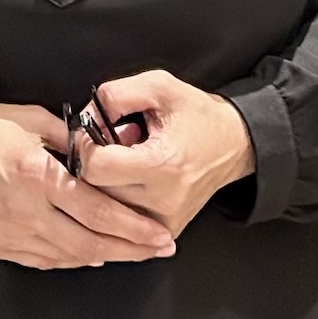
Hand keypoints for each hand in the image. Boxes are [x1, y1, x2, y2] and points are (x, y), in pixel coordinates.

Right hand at [0, 101, 176, 270]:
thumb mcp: (26, 118)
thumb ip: (68, 137)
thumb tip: (100, 150)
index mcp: (34, 174)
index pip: (96, 209)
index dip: (133, 226)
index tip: (160, 233)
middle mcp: (24, 211)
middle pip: (90, 243)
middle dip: (131, 249)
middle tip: (161, 248)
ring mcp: (9, 234)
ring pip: (69, 258)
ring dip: (106, 257)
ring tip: (134, 252)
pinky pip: (44, 260)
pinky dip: (73, 260)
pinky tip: (92, 254)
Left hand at [72, 71, 256, 236]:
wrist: (233, 145)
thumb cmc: (197, 115)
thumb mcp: (158, 86)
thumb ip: (115, 95)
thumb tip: (84, 118)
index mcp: (163, 165)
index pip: (96, 168)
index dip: (86, 145)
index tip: (95, 133)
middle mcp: (164, 200)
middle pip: (96, 191)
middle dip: (95, 164)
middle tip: (114, 145)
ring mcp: (164, 222)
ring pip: (105, 209)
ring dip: (106, 184)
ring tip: (127, 163)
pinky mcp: (165, 232)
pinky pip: (122, 223)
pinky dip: (119, 200)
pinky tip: (133, 181)